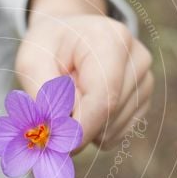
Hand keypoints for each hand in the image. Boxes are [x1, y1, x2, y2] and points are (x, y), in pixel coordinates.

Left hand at [16, 0, 153, 152]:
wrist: (68, 36)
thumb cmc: (48, 47)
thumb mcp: (31, 62)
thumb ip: (44, 95)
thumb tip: (62, 131)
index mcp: (110, 40)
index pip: (104, 99)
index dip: (79, 128)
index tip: (54, 141)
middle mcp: (137, 59)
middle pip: (108, 117)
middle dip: (76, 124)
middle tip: (55, 104)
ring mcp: (145, 79)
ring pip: (112, 131)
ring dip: (85, 126)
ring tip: (73, 95)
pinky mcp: (143, 99)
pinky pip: (116, 134)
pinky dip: (95, 129)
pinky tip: (86, 103)